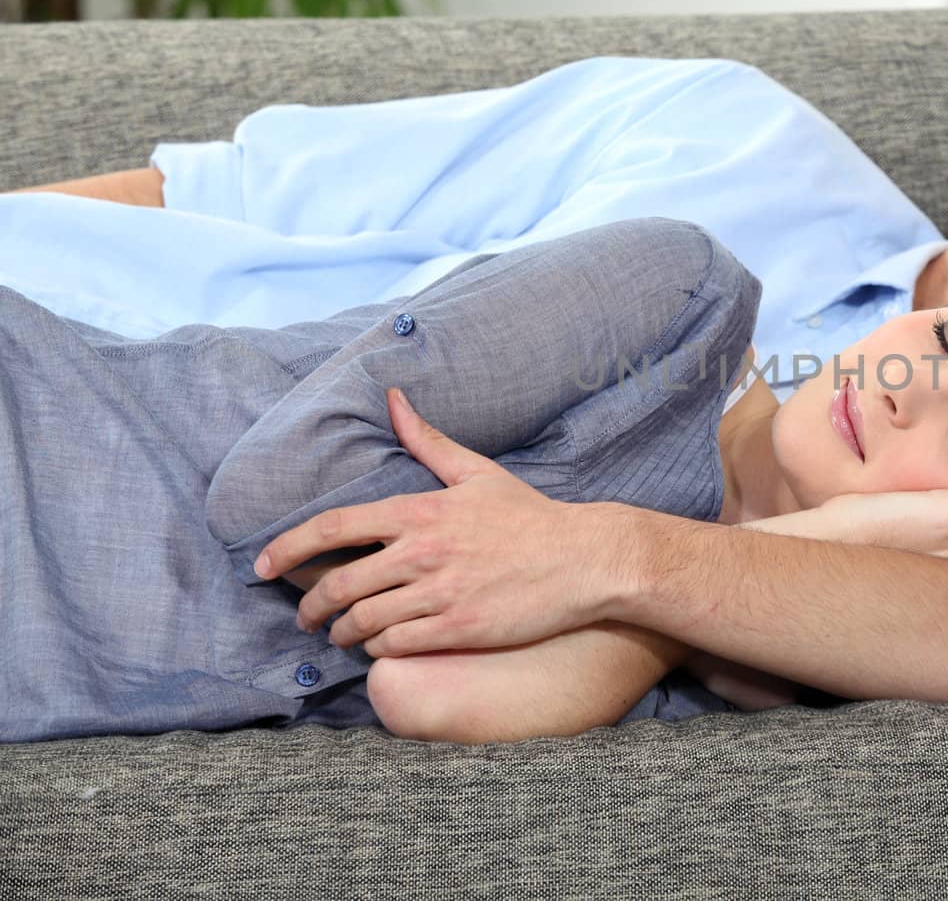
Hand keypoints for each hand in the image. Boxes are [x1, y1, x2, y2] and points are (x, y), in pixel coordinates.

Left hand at [254, 388, 620, 655]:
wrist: (584, 559)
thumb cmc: (530, 518)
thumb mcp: (476, 473)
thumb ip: (427, 440)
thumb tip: (392, 398)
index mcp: (420, 512)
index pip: (334, 528)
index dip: (289, 549)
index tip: (263, 568)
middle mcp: (422, 553)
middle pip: (339, 586)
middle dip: (311, 607)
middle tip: (306, 617)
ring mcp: (439, 594)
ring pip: (363, 622)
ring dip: (343, 633)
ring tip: (342, 634)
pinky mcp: (458, 630)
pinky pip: (396, 646)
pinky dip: (379, 649)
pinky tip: (382, 646)